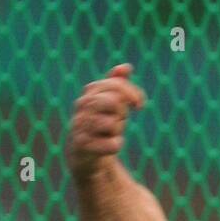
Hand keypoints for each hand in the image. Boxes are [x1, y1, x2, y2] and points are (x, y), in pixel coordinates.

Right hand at [67, 64, 145, 180]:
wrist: (84, 153)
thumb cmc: (102, 124)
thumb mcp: (112, 102)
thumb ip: (118, 84)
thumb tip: (127, 67)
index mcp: (90, 92)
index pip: (116, 85)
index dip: (133, 93)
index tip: (139, 104)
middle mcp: (81, 106)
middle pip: (114, 102)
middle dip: (122, 112)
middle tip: (120, 119)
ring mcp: (79, 125)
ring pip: (112, 124)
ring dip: (117, 130)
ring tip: (109, 133)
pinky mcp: (82, 146)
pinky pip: (112, 144)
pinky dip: (116, 145)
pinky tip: (110, 146)